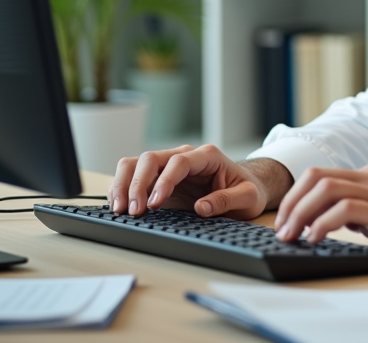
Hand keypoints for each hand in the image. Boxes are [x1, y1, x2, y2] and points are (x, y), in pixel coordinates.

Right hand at [108, 145, 289, 219]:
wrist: (246, 187)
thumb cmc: (247, 189)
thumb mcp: (248, 196)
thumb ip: (227, 200)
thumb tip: (202, 208)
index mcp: (207, 156)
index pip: (178, 162)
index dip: (164, 181)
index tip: (155, 203)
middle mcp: (185, 156)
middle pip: (151, 158)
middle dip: (138, 183)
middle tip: (134, 211)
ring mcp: (169, 166)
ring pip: (137, 163)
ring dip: (124, 184)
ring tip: (120, 210)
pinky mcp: (159, 179)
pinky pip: (135, 175)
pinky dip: (123, 188)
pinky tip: (119, 205)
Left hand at [273, 163, 367, 265]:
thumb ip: (362, 212)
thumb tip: (333, 222)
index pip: (320, 176)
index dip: (296, 197)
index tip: (285, 222)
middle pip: (316, 178)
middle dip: (292, 204)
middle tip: (282, 230)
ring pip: (326, 189)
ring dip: (302, 213)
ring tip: (293, 236)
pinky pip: (346, 209)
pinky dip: (324, 223)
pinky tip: (316, 238)